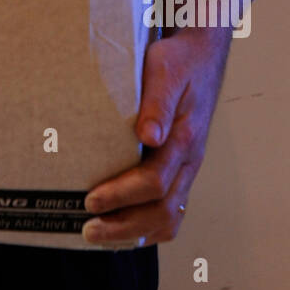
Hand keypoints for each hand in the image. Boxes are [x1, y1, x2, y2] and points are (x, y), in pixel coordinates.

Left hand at [81, 0, 256, 246]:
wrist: (201, 54)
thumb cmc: (178, 60)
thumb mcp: (165, 70)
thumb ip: (157, 103)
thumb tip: (148, 136)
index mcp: (185, 138)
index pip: (155, 182)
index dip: (122, 196)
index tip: (91, 200)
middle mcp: (190, 160)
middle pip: (163, 210)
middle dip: (124, 226)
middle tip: (88, 230)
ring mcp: (187, 168)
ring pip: (169, 217)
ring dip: (135, 233)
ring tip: (101, 236)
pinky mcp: (181, 169)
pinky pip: (170, 210)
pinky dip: (146, 226)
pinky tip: (121, 228)